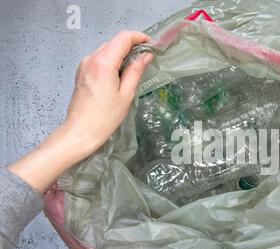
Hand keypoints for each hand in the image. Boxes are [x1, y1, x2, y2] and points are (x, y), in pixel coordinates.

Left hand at [63, 30, 152, 157]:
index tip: (151, 44)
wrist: (81, 131)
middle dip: (132, 46)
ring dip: (122, 54)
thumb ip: (135, 71)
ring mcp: (84, 65)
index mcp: (103, 63)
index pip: (123, 38)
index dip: (139, 37)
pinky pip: (100, 59)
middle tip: (146, 57)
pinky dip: (112, 61)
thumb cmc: (104, 117)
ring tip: (135, 68)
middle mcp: (91, 59)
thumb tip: (146, 56)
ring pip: (107, 50)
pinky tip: (121, 74)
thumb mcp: (126, 94)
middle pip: (114, 42)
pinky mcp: (82, 72)